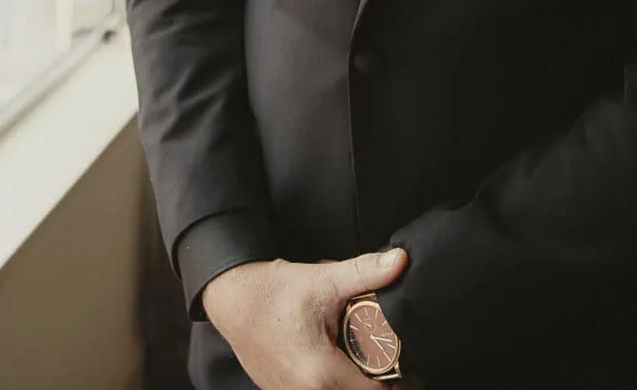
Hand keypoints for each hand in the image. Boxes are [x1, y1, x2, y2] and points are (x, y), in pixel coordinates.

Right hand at [202, 247, 407, 389]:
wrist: (228, 296)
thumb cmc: (273, 290)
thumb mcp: (324, 280)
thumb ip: (365, 272)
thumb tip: (400, 259)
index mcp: (323, 373)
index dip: (399, 381)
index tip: (408, 366)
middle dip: (374, 380)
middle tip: (384, 358)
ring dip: (350, 381)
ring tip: (358, 356)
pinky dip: (328, 381)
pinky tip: (331, 358)